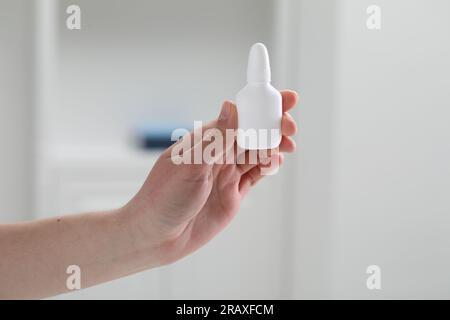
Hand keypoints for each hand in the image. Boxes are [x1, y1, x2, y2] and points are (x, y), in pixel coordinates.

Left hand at [124, 90, 298, 264]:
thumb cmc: (164, 197)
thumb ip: (216, 139)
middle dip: (273, 126)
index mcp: (206, 140)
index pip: (239, 116)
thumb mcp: (190, 164)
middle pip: (252, 133)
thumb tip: (232, 106)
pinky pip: (255, 175)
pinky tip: (275, 162)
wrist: (158, 236)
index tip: (283, 99)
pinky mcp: (233, 194)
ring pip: (257, 153)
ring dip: (274, 146)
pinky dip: (269, 167)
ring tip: (288, 145)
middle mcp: (218, 154)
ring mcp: (226, 174)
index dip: (261, 106)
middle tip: (289, 127)